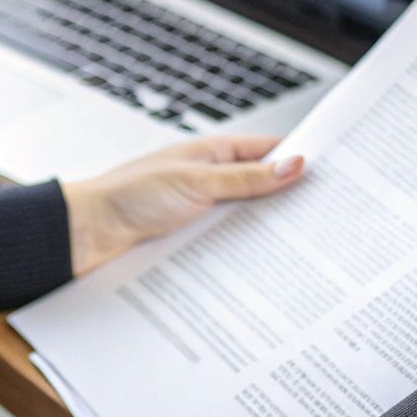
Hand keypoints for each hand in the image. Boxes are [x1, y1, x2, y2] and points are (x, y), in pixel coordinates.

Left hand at [61, 135, 304, 273]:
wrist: (84, 234)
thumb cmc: (128, 195)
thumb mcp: (196, 182)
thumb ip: (246, 178)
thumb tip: (294, 164)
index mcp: (212, 153)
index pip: (267, 150)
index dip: (297, 157)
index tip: (331, 170)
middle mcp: (208, 180)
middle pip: (260, 187)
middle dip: (288, 199)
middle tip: (326, 214)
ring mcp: (199, 211)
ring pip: (245, 219)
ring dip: (265, 230)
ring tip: (301, 245)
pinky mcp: (189, 239)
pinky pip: (225, 243)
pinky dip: (242, 251)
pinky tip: (261, 266)